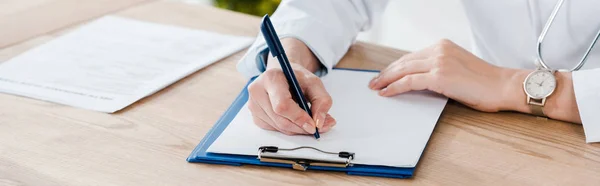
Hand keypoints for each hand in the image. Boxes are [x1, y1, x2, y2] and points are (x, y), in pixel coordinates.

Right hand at [247, 38, 335, 134]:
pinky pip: (274, 129)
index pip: (282, 105)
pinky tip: (295, 120)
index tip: (313, 125)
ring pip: (278, 127)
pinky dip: (289, 129)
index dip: (299, 118)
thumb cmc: (296, 78)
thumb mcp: (314, 83)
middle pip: (280, 119)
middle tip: (318, 128)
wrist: (283, 76)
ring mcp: (253, 105)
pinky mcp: (255, 116)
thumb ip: (322, 101)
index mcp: (271, 78)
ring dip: (297, 129)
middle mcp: (257, 91)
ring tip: (309, 121)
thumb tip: (319, 123)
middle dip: (301, 127)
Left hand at [368, 39, 515, 111]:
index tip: (384, 74)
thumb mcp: (457, 69)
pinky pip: (409, 82)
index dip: (395, 67)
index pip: (411, 56)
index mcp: (443, 46)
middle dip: (386, 73)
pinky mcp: (440, 76)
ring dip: (386, 80)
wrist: (503, 86)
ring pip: (403, 70)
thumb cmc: (484, 83)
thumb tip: (417, 81)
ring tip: (375, 88)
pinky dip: (395, 88)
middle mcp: (439, 50)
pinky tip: (387, 93)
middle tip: (373, 82)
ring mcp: (439, 62)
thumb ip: (438, 69)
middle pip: (404, 61)